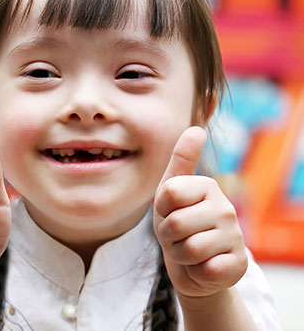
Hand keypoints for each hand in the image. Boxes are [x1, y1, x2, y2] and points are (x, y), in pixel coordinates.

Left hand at [153, 127, 247, 298]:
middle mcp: (225, 207)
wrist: (192, 264)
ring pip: (188, 249)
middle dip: (168, 236)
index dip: (161, 207)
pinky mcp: (239, 264)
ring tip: (188, 250)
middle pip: (175, 223)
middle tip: (178, 236)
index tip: (169, 211)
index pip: (169, 192)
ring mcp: (235, 236)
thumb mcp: (170, 192)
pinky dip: (195, 272)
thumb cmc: (178, 223)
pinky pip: (204, 270)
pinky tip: (203, 265)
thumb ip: (181, 161)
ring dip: (180, 255)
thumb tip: (196, 128)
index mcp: (207, 186)